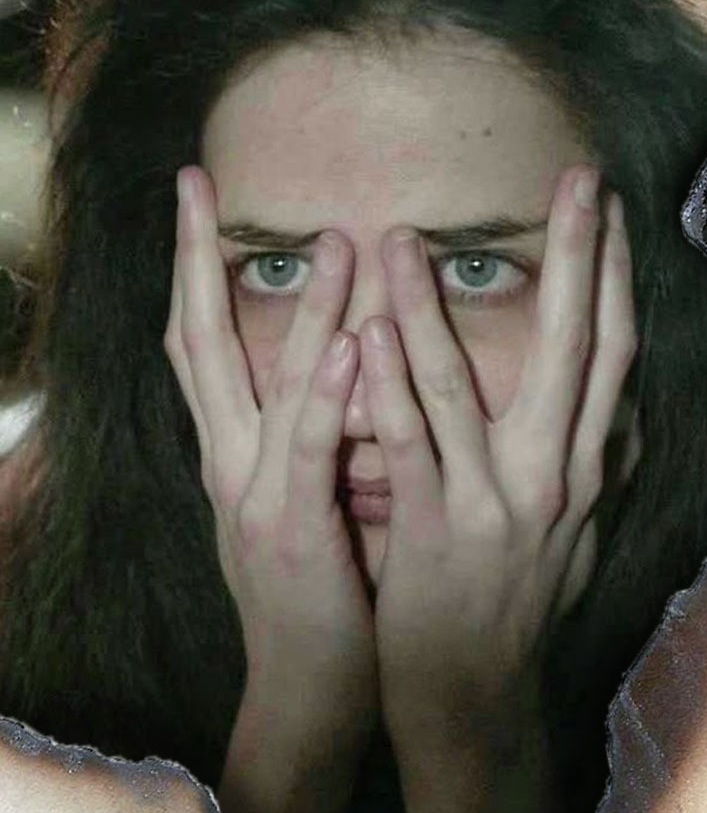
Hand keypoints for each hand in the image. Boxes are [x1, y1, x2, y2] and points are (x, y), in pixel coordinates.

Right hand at [163, 166, 375, 811]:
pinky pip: (311, 457)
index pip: (199, 344)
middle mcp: (231, 463)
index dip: (190, 271)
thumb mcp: (298, 493)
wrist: (308, 684)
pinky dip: (327, 400)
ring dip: (305, 312)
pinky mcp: (294, 537)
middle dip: (196, 263)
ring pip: (274, 388)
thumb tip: (343, 352)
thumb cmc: (317, 580)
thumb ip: (308, 427)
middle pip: (199, 346)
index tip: (195, 201)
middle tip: (196, 185)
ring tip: (335, 241)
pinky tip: (353, 347)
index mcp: (233, 450)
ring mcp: (256, 498)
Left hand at [361, 164, 636, 812]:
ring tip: (405, 234)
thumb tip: (623, 405)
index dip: (615, 276)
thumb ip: (597, 461)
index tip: (608, 209)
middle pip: (574, 348)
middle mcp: (557, 475)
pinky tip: (365, 328)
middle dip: (578, 257)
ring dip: (435, 306)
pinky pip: (410, 446)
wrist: (483, 694)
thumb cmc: (523, 600)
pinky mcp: (436, 532)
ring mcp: (497, 503)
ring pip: (465, 385)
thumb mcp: (576, 529)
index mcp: (589, 466)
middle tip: (575, 179)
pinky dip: (389, 384)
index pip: (612, 354)